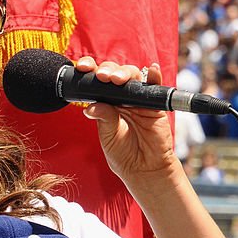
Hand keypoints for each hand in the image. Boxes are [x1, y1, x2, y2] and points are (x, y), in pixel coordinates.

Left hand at [75, 56, 179, 185]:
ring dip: (125, 73)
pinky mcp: (155, 104)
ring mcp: (138, 99)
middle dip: (108, 71)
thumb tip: (90, 106)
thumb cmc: (123, 154)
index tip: (82, 68)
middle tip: (103, 77)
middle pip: (115, 74)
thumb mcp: (108, 137)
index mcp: (106, 103)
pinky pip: (155, 86)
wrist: (143, 169)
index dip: (90, 71)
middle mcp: (121, 97)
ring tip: (118, 79)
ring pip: (133, 76)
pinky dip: (154, 76)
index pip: (97, 82)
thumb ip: (103, 119)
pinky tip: (152, 70)